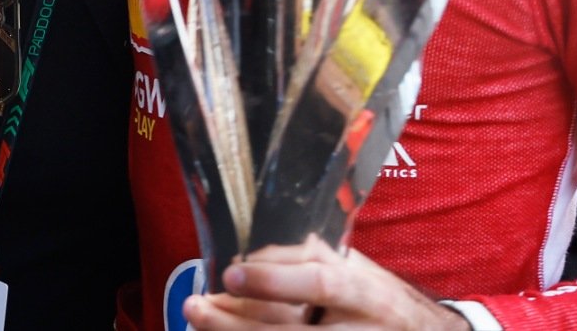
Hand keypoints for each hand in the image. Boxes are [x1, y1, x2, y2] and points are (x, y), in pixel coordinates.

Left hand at [182, 237, 467, 330]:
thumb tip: (256, 253)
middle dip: (239, 326)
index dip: (275, 280)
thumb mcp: (358, 272)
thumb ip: (313, 258)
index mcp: (367, 296)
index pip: (321, 284)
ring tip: (199, 324)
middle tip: (196, 307)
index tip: (231, 275)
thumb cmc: (379, 302)